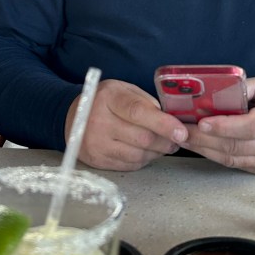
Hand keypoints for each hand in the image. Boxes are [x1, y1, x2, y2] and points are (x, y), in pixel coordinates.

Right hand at [66, 79, 187, 170]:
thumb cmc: (106, 101)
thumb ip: (145, 102)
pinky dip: (144, 159)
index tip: (181, 132)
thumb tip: (170, 120)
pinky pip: (130, 164)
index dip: (163, 123)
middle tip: (177, 138)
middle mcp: (98, 121)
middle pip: (142, 138)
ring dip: (157, 152)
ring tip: (163, 144)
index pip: (138, 112)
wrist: (73, 117)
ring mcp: (96, 143)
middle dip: (165, 140)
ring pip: (138, 154)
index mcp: (108, 98)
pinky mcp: (97, 160)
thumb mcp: (124, 90)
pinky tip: (146, 151)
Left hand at [178, 76, 254, 174]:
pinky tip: (196, 145)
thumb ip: (246, 87)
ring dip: (202, 148)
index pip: (251, 126)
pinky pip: (231, 164)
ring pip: (229, 157)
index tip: (203, 123)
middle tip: (180, 129)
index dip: (226, 126)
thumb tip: (218, 90)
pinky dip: (211, 155)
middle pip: (234, 145)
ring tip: (182, 137)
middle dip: (203, 139)